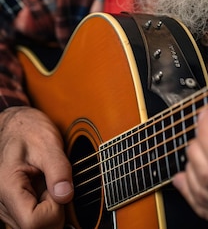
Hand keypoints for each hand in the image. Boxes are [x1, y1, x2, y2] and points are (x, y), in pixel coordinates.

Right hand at [0, 106, 72, 228]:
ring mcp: (5, 209)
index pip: (34, 222)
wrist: (13, 124)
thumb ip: (58, 169)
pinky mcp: (12, 209)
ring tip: (49, 184)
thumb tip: (66, 196)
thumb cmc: (27, 129)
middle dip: (54, 212)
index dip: (54, 210)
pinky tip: (45, 190)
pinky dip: (44, 209)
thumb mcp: (47, 142)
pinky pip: (31, 220)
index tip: (59, 188)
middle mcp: (2, 204)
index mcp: (8, 187)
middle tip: (57, 184)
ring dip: (49, 211)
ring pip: (34, 227)